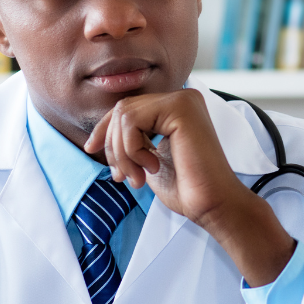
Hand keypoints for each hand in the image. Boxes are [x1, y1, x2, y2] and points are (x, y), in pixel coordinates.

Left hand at [86, 90, 295, 285]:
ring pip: (123, 115)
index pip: (128, 108)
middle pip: (122, 109)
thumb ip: (133, 140)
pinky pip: (132, 121)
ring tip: (138, 177)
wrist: (211, 205)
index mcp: (177, 108)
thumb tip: (102, 135)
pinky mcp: (180, 108)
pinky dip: (132, 149)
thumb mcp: (149, 158)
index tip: (91, 149)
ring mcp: (183, 100)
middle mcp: (182, 98)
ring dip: (122, 153)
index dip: (104, 129)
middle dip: (113, 146)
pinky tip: (152, 167)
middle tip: (123, 177)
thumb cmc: (187, 189)